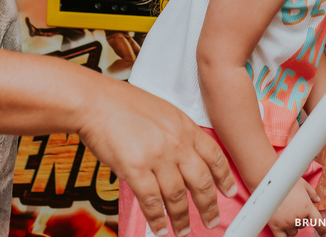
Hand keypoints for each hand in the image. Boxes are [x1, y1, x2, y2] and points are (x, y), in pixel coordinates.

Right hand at [77, 78, 236, 236]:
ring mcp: (158, 157)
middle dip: (209, 206)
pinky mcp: (136, 169)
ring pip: (178, 197)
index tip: (228, 191)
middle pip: (201, 181)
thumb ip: (178, 134)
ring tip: (184, 230)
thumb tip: (185, 156)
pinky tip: (160, 228)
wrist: (97, 102)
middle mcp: (177, 143)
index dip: (224, 178)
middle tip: (211, 220)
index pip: (215, 156)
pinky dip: (158, 219)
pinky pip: (152, 202)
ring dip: (182, 218)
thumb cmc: (124, 104)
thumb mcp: (165, 112)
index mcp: (186, 127)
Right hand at [269, 178, 322, 236]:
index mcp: (307, 208)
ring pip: (293, 232)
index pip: (318, 223)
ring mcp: (287, 223)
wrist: (269, 184)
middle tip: (293, 209)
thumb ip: (312, 193)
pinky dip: (283, 235)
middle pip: (302, 225)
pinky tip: (283, 231)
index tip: (323, 233)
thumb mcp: (303, 184)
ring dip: (292, 226)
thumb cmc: (287, 182)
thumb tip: (317, 200)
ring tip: (285, 215)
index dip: (322, 229)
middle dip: (300, 219)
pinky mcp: (276, 226)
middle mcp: (299, 218)